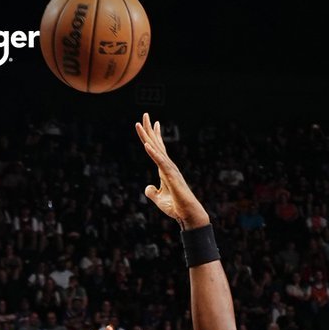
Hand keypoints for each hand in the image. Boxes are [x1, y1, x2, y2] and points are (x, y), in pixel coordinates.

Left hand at [135, 113, 208, 227]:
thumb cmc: (176, 207)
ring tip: (140, 123)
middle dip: (149, 129)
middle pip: (156, 144)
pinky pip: (160, 163)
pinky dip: (153, 153)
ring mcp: (170, 170)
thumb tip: (147, 188)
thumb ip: (152, 193)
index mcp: (165, 169)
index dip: (152, 136)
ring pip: (157, 149)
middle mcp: (168, 166)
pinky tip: (146, 145)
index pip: (157, 149)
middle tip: (144, 114)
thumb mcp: (159, 199)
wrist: (188, 215)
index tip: (149, 123)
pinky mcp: (171, 176)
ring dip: (148, 136)